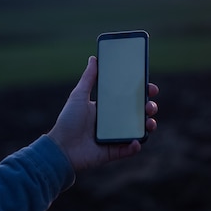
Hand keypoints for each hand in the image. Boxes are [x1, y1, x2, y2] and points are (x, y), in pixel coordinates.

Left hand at [47, 56, 158, 170]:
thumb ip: (88, 78)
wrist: (60, 147)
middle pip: (138, 113)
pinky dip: (135, 146)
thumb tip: (93, 58)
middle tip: (151, 104)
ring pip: (138, 130)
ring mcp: (115, 137)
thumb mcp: (78, 95)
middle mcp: (114, 121)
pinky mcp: (113, 151)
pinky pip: (129, 149)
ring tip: (150, 122)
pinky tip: (136, 141)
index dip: (142, 92)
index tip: (150, 87)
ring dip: (148, 125)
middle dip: (149, 107)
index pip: (129, 98)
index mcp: (107, 108)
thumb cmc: (68, 120)